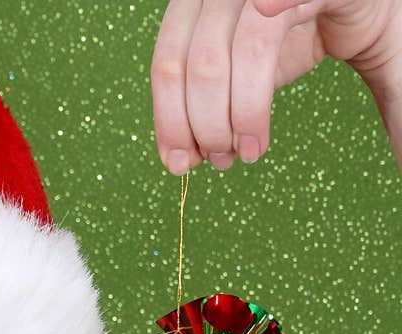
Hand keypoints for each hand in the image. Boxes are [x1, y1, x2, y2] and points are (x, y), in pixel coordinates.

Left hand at [151, 0, 401, 174]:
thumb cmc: (318, 25)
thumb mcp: (260, 71)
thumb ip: (223, 106)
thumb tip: (186, 162)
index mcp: (206, 3)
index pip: (169, 62)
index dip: (169, 118)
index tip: (179, 164)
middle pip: (196, 63)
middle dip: (204, 126)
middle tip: (223, 160)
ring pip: (235, 49)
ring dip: (238, 114)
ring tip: (250, 150)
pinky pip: (283, 7)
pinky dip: (268, 36)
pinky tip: (259, 87)